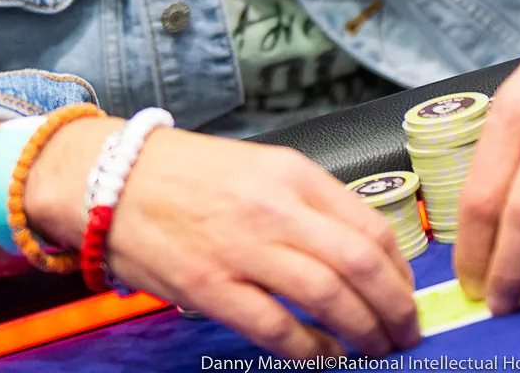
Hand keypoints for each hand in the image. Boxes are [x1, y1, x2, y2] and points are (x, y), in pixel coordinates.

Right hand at [27, 119, 419, 360]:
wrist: (113, 178)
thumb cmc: (186, 173)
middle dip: (395, 307)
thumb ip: (306, 201)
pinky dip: (312, 351)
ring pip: (330, 298)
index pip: (370, 224)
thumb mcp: (258, 166)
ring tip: (376, 348)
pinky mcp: (211, 288)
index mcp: (291, 172)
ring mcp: (242, 249)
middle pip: (361, 263)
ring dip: (365, 332)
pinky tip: (325, 356)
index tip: (406, 290)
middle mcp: (274, 207)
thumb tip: (357, 249)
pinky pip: (278, 330)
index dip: (400, 268)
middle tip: (406, 330)